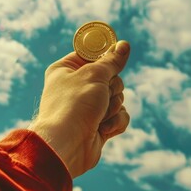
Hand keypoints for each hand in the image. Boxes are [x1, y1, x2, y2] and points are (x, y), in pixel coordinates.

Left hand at [28, 41, 130, 177]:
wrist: (67, 145)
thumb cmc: (74, 105)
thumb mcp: (95, 75)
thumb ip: (112, 61)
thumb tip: (124, 45)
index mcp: (66, 69)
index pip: (92, 55)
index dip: (104, 57)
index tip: (114, 58)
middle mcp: (76, 87)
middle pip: (111, 76)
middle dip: (111, 88)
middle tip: (101, 94)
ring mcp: (88, 107)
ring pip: (118, 97)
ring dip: (112, 106)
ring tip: (98, 115)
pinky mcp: (99, 124)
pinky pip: (119, 116)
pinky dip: (115, 122)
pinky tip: (102, 128)